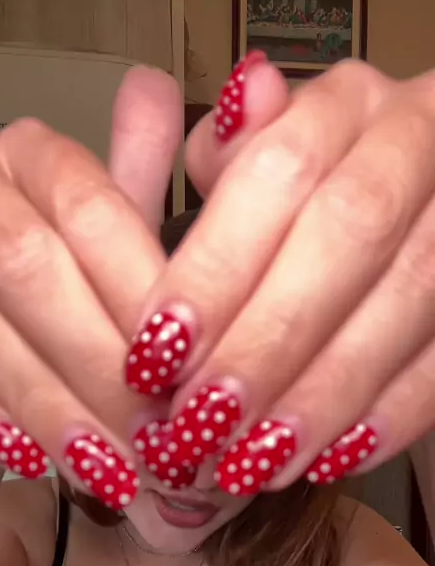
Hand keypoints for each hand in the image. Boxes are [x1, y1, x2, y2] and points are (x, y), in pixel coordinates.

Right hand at [0, 66, 181, 508]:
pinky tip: (35, 460)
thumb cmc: (63, 285)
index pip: (91, 212)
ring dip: (49, 406)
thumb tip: (192, 130)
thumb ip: (154, 218)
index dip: (138, 300)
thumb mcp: (113, 250)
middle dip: (99, 364)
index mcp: (32, 158)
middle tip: (156, 442)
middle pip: (28, 265)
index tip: (187, 377)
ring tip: (113, 473)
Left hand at [126, 57, 434, 493]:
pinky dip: (392, 414)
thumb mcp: (257, 170)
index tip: (157, 352)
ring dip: (324, 392)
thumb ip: (229, 158)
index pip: (278, 171)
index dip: (215, 267)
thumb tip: (232, 110)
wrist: (402, 229)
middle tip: (203, 422)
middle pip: (347, 231)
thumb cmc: (306, 206)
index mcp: (348, 104)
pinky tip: (329, 459)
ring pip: (410, 297)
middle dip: (268, 337)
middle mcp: (417, 142)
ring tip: (253, 460)